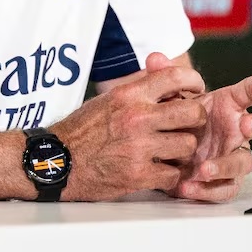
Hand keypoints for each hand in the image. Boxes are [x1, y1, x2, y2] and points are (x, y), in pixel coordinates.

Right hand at [49, 60, 206, 200]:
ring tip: (170, 151)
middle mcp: (137, 118)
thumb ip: (139, 91)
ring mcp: (139, 147)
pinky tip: (158, 171)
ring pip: (187, 145)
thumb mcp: (108, 100)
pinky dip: (168, 175)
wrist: (56, 161)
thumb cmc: (81, 131)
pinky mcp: (138, 175)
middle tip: (189, 126)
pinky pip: (173, 174)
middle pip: (193, 113)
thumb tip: (168, 81)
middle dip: (195, 120)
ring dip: (182, 150)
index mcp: (129, 95)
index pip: (175, 76)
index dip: (193, 81)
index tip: (196, 90)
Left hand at [147, 53, 251, 202]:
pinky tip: (190, 186)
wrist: (170, 152)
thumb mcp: (172, 99)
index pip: (247, 93)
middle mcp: (237, 130)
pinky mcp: (224, 180)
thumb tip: (154, 58)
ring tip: (204, 167)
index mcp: (229, 106)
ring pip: (244, 161)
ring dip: (226, 164)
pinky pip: (225, 188)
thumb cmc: (181, 120)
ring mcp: (233, 155)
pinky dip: (208, 189)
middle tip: (246, 125)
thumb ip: (165, 79)